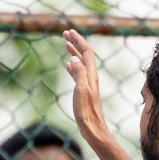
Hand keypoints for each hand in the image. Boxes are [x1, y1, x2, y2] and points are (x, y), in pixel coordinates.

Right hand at [63, 30, 111, 145]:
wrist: (93, 128)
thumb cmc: (86, 111)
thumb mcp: (81, 90)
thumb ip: (79, 72)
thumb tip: (74, 57)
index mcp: (91, 74)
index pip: (86, 51)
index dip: (78, 40)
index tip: (68, 31)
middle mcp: (91, 76)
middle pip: (84, 54)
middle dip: (76, 42)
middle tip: (65, 34)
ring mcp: (87, 83)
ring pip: (81, 62)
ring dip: (74, 52)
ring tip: (66, 44)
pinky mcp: (83, 91)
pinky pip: (78, 73)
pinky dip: (72, 66)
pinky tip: (67, 65)